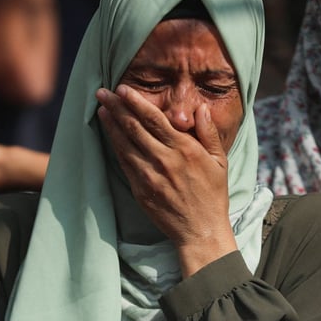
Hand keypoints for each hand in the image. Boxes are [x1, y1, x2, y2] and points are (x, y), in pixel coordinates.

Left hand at [96, 85, 237, 274]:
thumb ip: (209, 132)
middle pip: (133, 127)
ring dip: (110, 124)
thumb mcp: (219, 161)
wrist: (201, 230)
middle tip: (102, 93)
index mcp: (184, 149)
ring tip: (100, 109)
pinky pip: (124, 163)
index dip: (135, 102)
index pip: (154, 119)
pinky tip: (109, 135)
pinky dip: (115, 146)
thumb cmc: (212, 195)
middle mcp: (164, 160)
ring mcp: (149, 176)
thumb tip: (200, 108)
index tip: (122, 89)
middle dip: (116, 107)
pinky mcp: (140, 190)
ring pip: (124, 144)